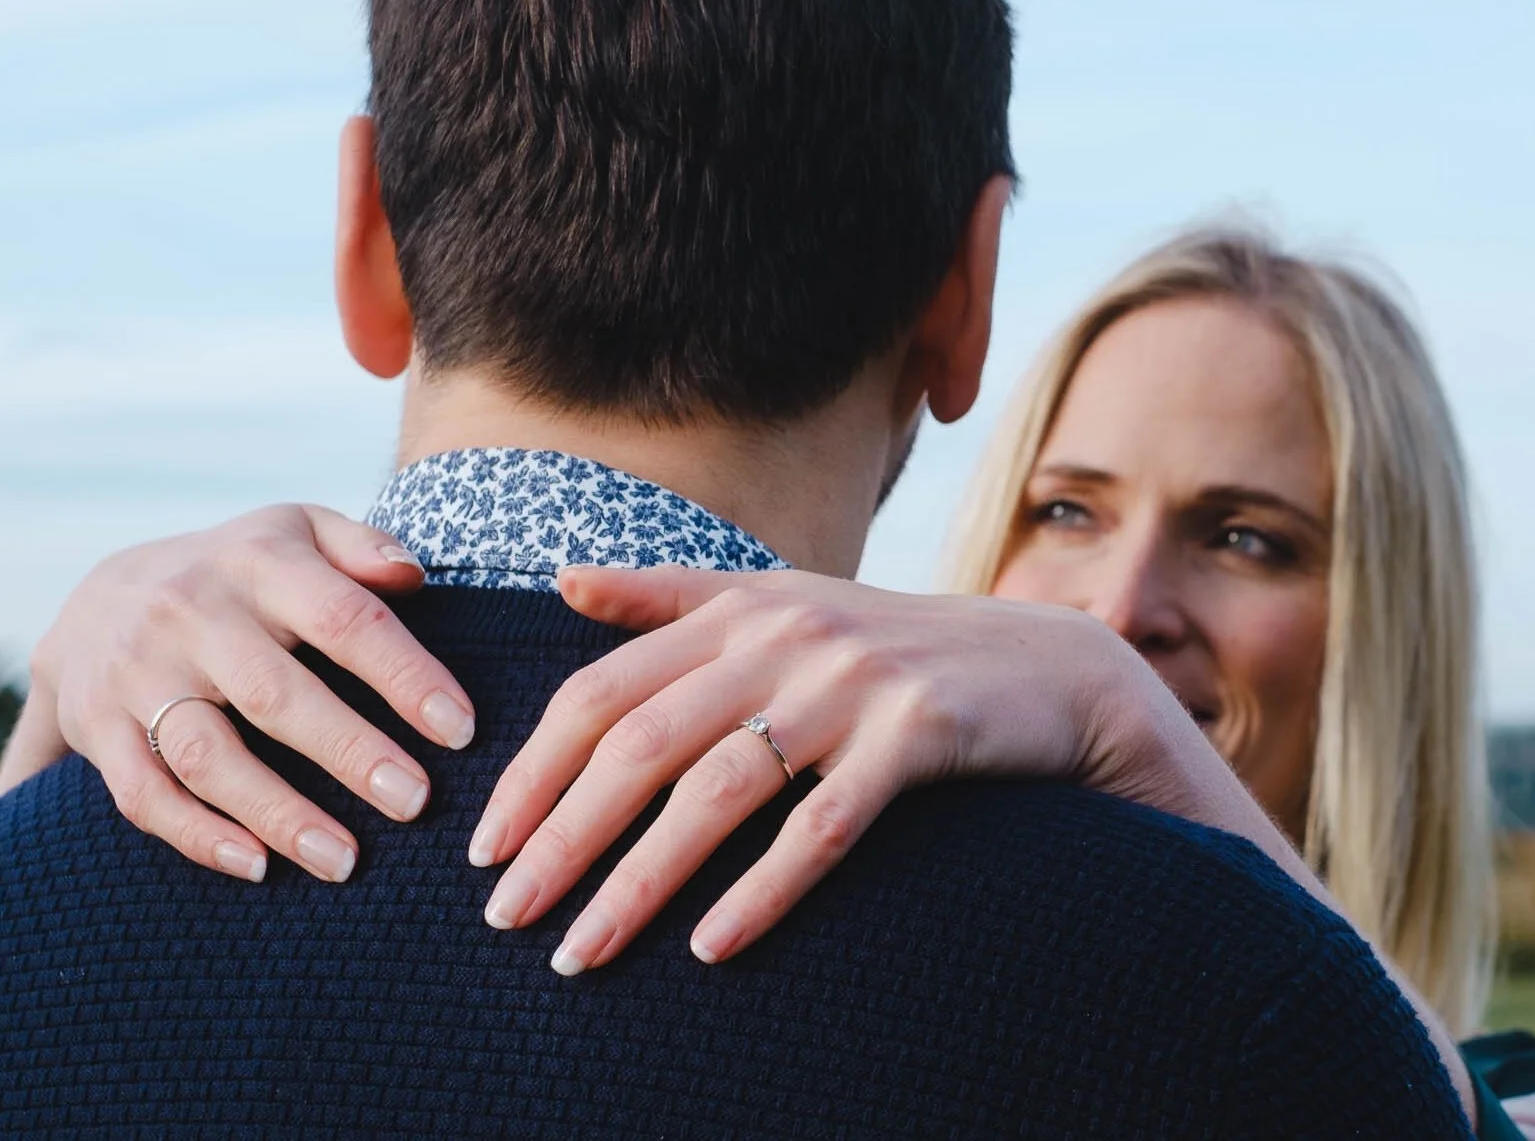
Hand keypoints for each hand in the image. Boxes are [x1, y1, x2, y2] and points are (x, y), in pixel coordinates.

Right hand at [19, 504, 476, 881]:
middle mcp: (190, 614)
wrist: (98, 595)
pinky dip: (199, 836)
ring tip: (345, 862)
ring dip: (277, 813)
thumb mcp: (297, 531)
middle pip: (274, 694)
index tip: (461, 730)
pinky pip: (145, 794)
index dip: (405, 675)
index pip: (343, 618)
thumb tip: (415, 575)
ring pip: (207, 755)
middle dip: (349, 752)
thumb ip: (361, 547)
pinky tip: (258, 867)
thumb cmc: (238, 573)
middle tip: (416, 802)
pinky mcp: (98, 728)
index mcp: (257, 563)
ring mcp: (137, 673)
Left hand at [472, 565, 1268, 974]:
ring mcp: (854, 683)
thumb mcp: (786, 603)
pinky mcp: (920, 735)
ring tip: (584, 951)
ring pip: (718, 791)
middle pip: (643, 744)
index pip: (603, 689)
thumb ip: (674, 596)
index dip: (535, 769)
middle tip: (507, 919)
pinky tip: (711, 949)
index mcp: (740, 608)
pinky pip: (822, 828)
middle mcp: (787, 637)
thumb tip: (564, 583)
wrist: (1049, 668)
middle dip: (563, 837)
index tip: (485, 846)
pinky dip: (762, 892)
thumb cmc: (898, 649)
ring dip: (640, 881)